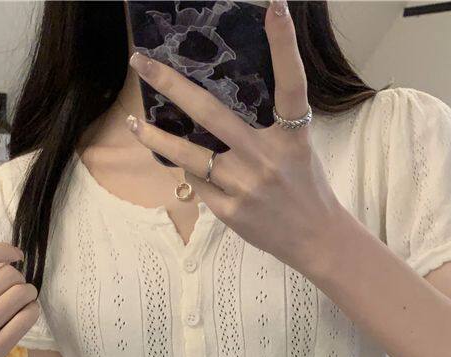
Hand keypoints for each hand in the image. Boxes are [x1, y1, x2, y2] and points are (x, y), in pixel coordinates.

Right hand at [0, 242, 38, 356]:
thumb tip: (2, 264)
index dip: (6, 250)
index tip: (16, 256)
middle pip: (8, 275)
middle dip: (20, 279)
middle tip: (18, 290)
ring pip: (20, 295)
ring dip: (29, 296)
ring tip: (24, 303)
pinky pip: (25, 319)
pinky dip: (32, 313)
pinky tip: (26, 316)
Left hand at [126, 0, 343, 274]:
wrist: (315, 240)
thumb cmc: (305, 188)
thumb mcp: (296, 149)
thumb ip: (266, 127)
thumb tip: (217, 110)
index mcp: (291, 136)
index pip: (290, 85)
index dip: (284, 45)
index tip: (274, 6)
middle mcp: (265, 157)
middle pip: (210, 114)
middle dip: (171, 84)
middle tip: (141, 61)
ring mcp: (244, 185)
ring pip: (188, 155)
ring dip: (156, 138)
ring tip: (135, 123)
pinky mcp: (230, 210)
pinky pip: (199, 183)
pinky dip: (191, 172)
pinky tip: (183, 167)